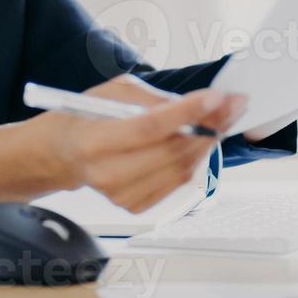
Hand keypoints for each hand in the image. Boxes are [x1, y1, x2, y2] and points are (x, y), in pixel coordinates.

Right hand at [38, 75, 245, 212]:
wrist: (63, 154)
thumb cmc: (87, 117)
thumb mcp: (112, 92)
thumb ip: (153, 98)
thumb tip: (197, 104)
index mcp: (95, 140)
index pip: (150, 126)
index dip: (188, 112)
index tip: (219, 97)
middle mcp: (107, 173)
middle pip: (172, 150)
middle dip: (210, 124)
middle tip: (234, 104)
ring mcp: (121, 194)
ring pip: (181, 168)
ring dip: (208, 141)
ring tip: (223, 118)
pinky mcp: (135, 205)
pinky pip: (177, 181)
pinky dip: (194, 159)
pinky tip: (199, 140)